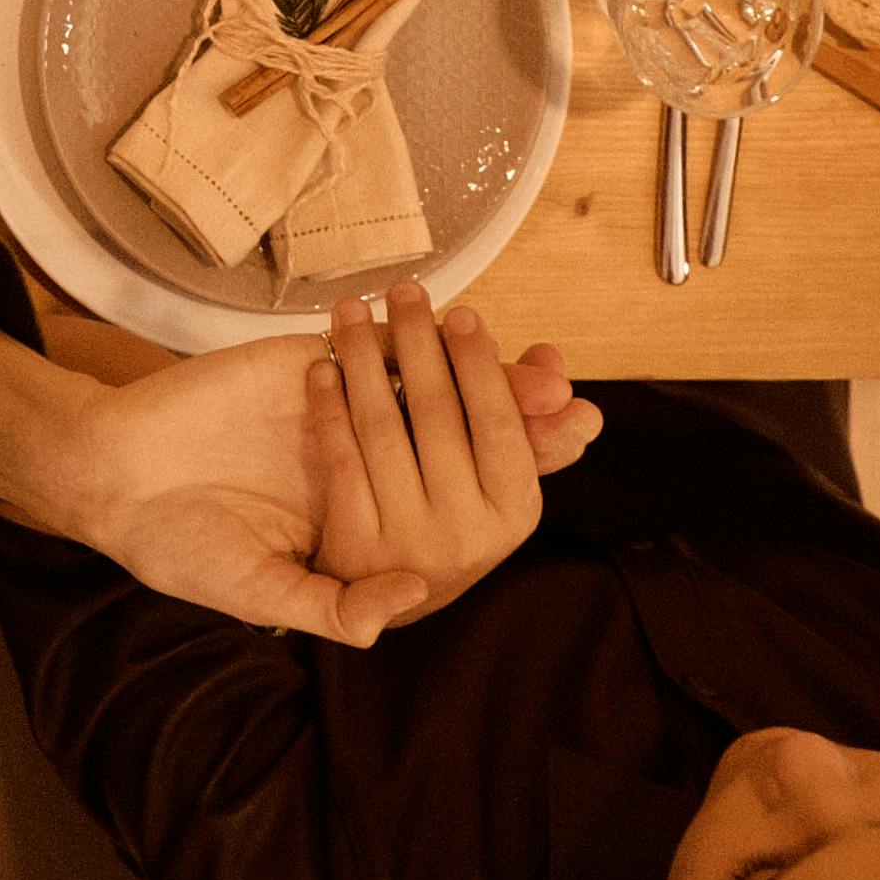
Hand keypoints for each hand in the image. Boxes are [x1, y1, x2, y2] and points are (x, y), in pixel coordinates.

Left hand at [291, 285, 568, 634]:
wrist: (369, 589)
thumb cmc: (440, 509)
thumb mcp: (489, 475)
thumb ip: (521, 420)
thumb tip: (557, 370)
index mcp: (513, 512)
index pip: (502, 424)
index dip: (481, 366)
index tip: (462, 314)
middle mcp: (467, 536)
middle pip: (438, 417)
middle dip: (421, 342)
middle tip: (405, 290)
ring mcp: (409, 547)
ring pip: (384, 429)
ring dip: (364, 359)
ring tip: (350, 309)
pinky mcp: (354, 550)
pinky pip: (342, 459)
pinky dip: (330, 408)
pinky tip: (322, 368)